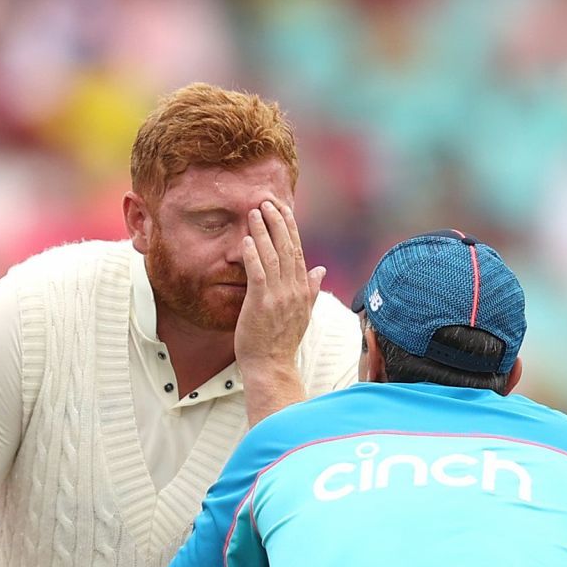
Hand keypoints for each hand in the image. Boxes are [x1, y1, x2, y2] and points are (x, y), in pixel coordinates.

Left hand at [233, 200, 325, 375]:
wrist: (272, 366)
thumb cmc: (281, 342)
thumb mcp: (301, 313)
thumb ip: (311, 289)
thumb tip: (320, 270)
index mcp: (302, 289)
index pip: (298, 251)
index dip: (290, 228)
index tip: (283, 209)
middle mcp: (292, 289)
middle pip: (287, 247)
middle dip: (277, 222)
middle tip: (267, 201)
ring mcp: (278, 296)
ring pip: (272, 256)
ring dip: (263, 232)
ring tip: (254, 212)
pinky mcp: (261, 304)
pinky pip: (258, 274)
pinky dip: (253, 255)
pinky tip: (246, 240)